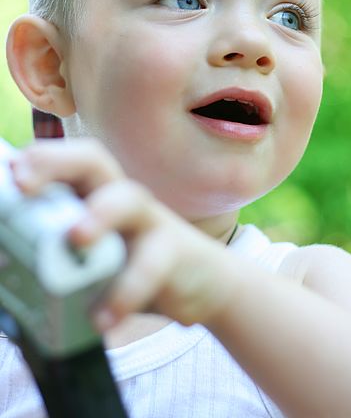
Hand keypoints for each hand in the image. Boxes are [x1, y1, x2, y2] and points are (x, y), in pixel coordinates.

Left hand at [9, 137, 237, 329]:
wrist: (202, 282)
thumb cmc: (133, 267)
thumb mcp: (93, 259)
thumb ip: (56, 257)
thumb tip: (6, 268)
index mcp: (94, 197)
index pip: (64, 164)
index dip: (36, 161)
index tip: (9, 172)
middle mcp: (120, 198)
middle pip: (94, 161)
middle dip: (57, 163)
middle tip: (25, 184)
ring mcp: (150, 220)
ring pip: (128, 199)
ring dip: (100, 214)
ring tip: (77, 238)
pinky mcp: (174, 250)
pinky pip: (151, 263)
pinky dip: (126, 291)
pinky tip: (105, 318)